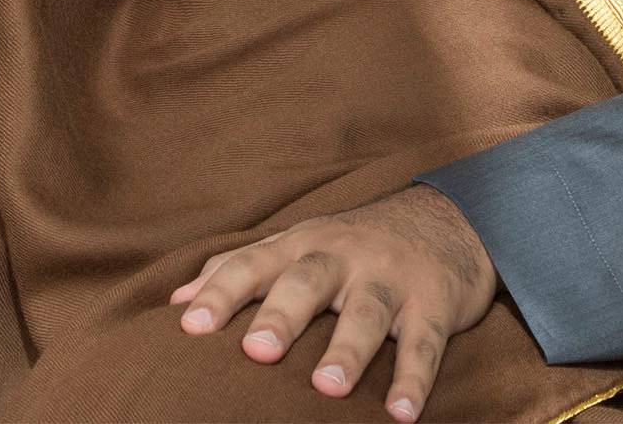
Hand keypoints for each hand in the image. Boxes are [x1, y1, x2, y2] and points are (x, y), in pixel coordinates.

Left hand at [170, 186, 496, 421]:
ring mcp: (391, 277)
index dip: (220, 292)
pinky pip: (424, 343)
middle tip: (257, 351)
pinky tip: (401, 413)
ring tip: (328, 387)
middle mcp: (344, 256)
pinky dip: (415, 378)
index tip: (188, 326)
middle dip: (282, 313)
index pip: (253, 264)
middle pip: (308, 280)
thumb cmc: (353, 244)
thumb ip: (240, 267)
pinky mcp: (434, 303)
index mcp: (302, 245)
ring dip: (348, 349)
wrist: (448, 219)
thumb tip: (174, 300)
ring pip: (367, 311)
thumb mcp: (297, 243)